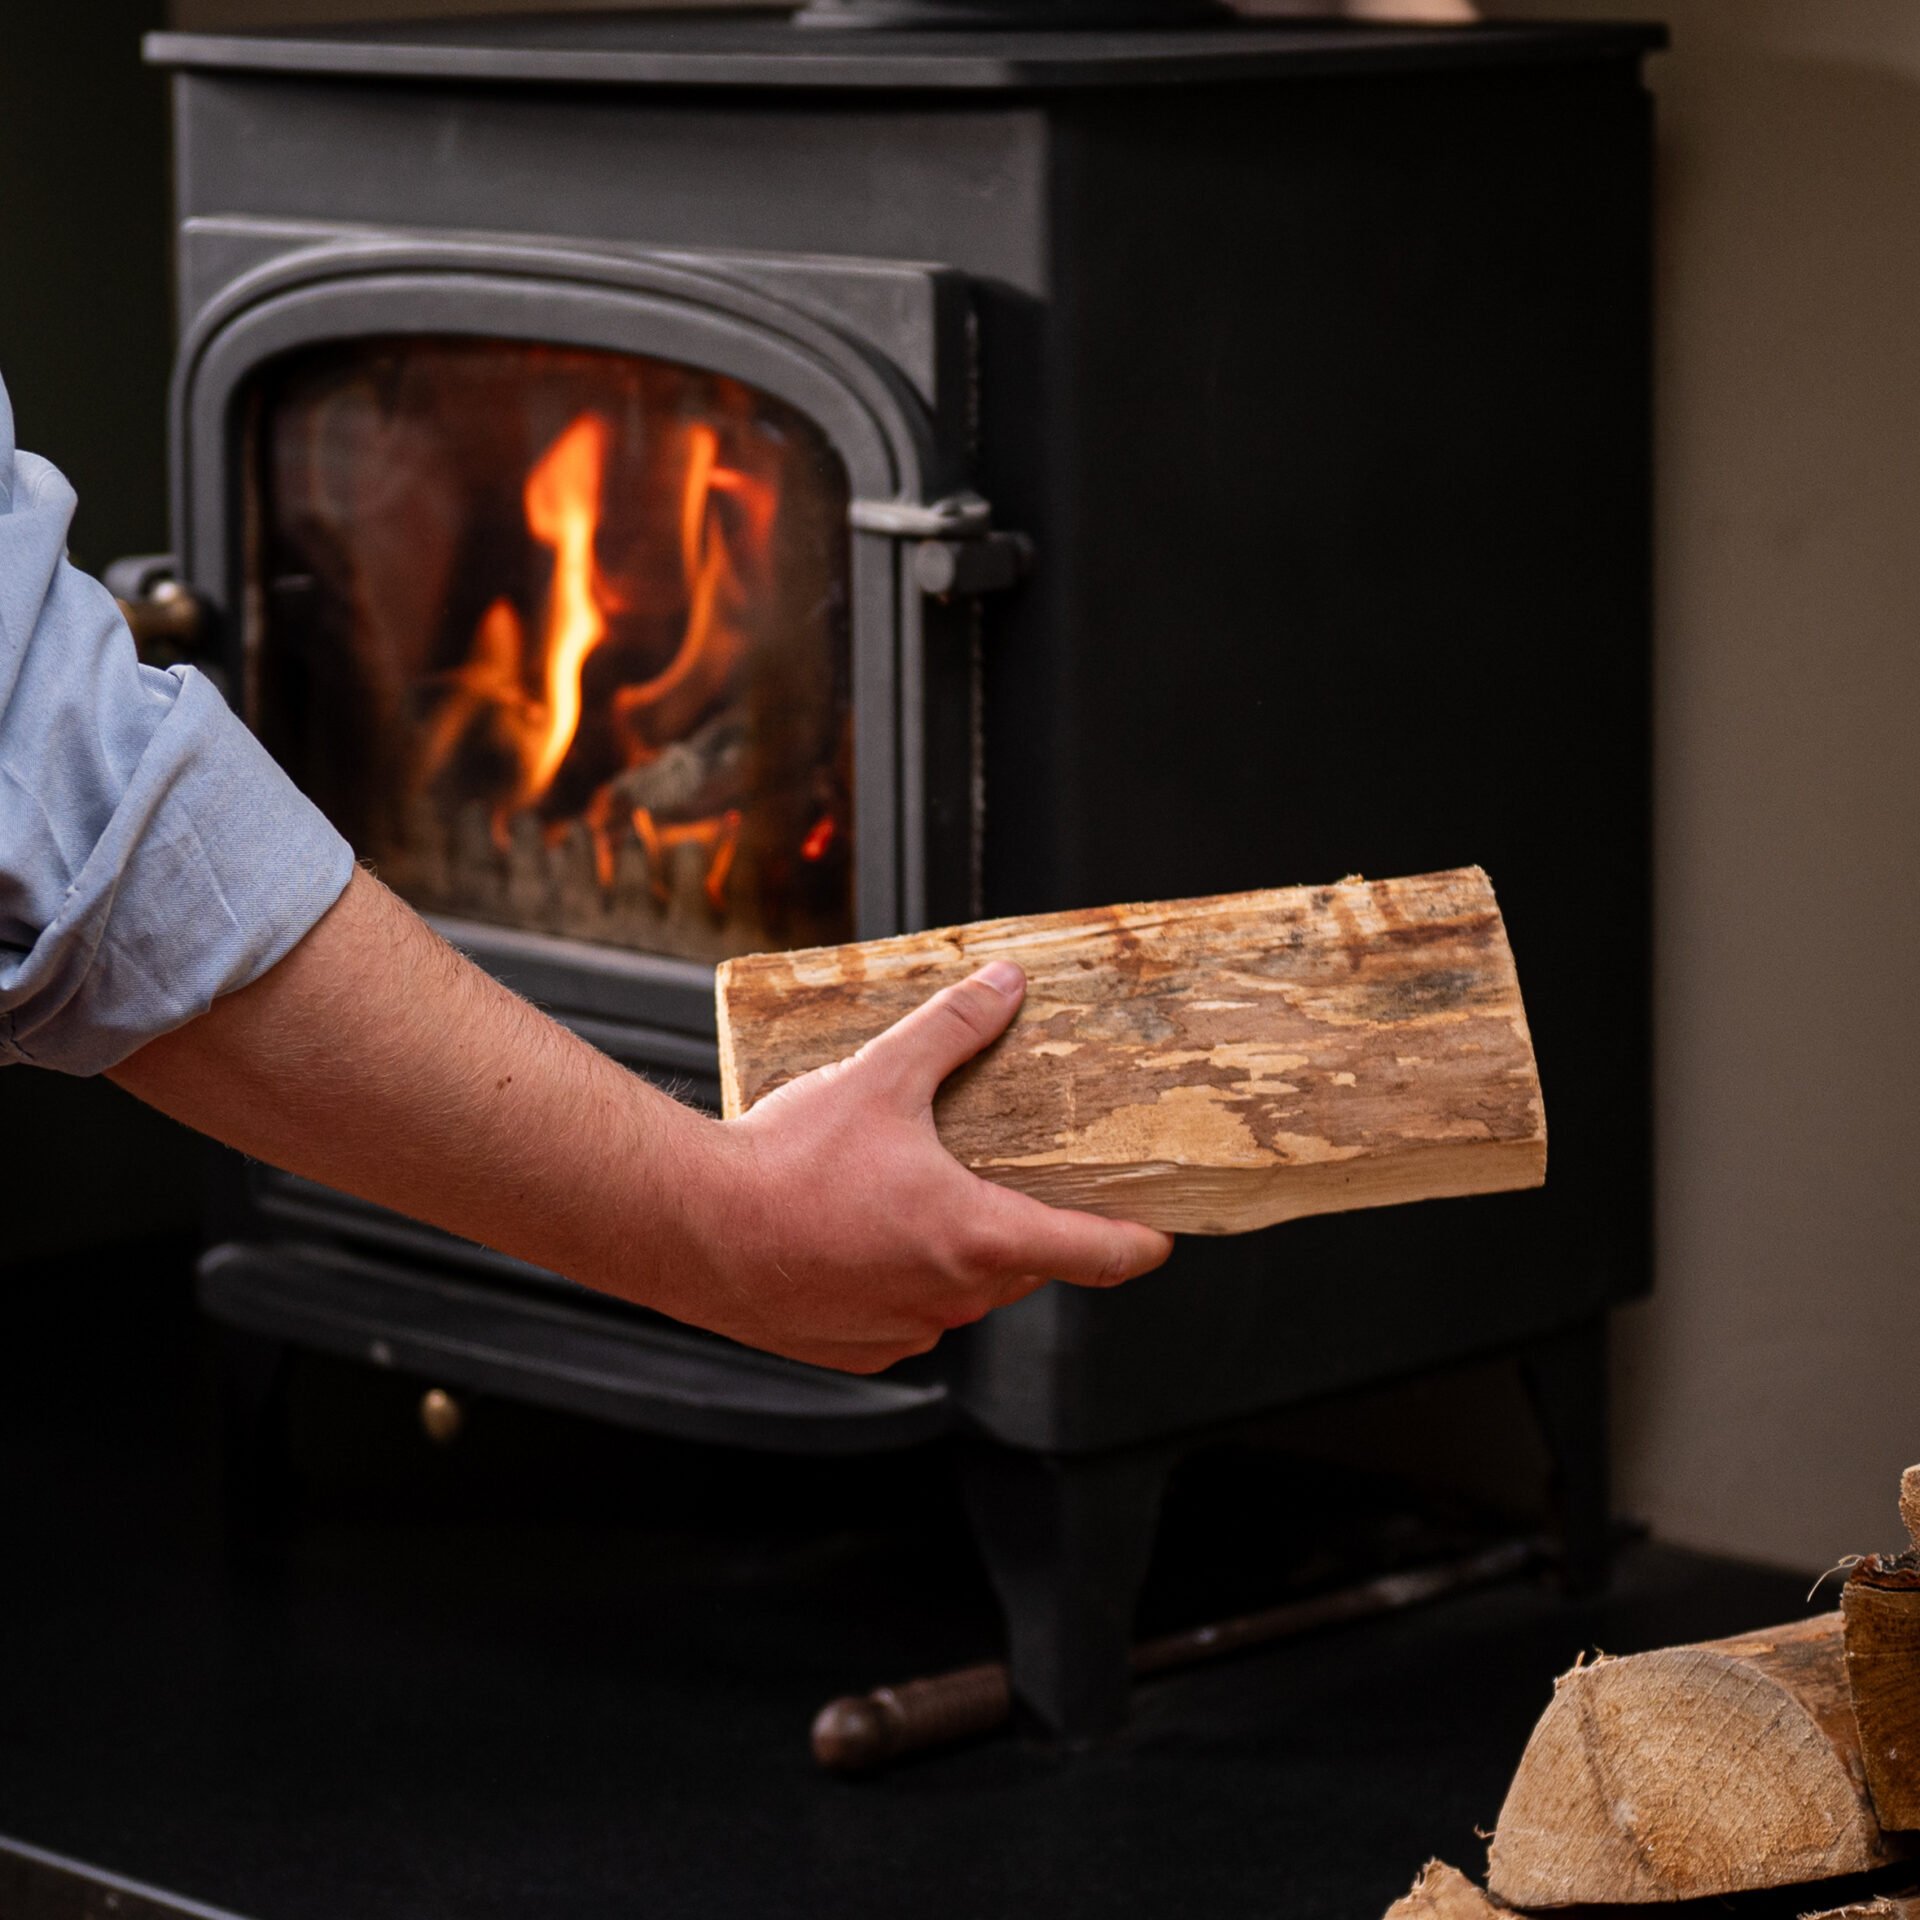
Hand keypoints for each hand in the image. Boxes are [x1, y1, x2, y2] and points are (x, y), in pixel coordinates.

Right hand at [669, 961, 1173, 1373]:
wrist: (689, 1227)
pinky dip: (902, 1286)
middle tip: (1011, 1179)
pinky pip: (906, 1320)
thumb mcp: (880, 1076)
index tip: (1160, 1235)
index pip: (1098, 1255)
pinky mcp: (857, 1349)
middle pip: (1027, 1268)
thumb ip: (953, 1027)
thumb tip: (1004, 985)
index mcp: (977, 1237)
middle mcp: (951, 1297)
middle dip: (1028, 1227)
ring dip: (960, 1256)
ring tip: (920, 1199)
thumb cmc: (783, 1163)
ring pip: (964, 1296)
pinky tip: (865, 1241)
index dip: (1139, 1244)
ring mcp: (904, 1330)